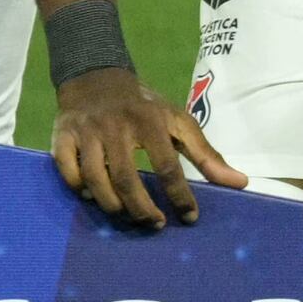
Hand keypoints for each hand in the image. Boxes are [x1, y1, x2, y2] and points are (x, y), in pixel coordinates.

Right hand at [49, 65, 244, 227]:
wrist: (95, 77)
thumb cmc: (143, 107)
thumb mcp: (177, 122)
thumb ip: (206, 154)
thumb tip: (239, 183)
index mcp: (148, 122)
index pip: (167, 166)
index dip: (180, 197)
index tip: (190, 217)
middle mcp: (115, 127)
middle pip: (127, 179)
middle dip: (142, 209)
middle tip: (155, 224)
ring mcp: (86, 132)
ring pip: (95, 179)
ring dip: (112, 205)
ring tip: (127, 217)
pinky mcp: (63, 136)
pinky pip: (67, 171)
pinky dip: (79, 189)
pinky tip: (94, 197)